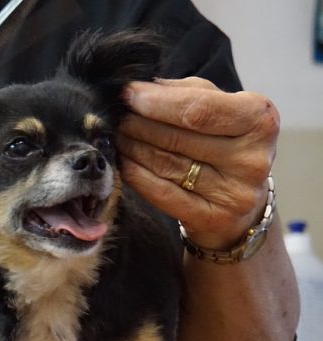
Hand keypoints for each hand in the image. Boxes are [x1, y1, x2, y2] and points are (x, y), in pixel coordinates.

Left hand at [116, 78, 279, 250]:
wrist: (241, 200)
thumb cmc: (224, 142)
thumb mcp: (217, 108)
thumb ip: (185, 93)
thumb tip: (139, 86)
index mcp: (259, 120)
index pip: (199, 109)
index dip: (158, 102)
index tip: (127, 95)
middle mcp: (253, 158)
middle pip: (178, 138)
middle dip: (139, 124)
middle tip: (116, 117)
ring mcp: (236, 193)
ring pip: (167, 164)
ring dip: (133, 148)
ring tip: (116, 136)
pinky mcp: (215, 219)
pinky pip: (164, 193)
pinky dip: (137, 176)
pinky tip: (122, 163)